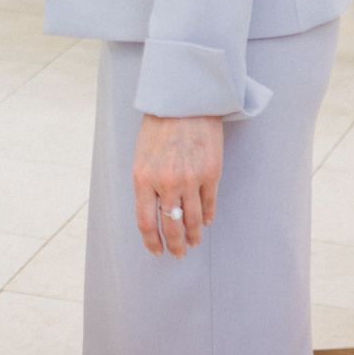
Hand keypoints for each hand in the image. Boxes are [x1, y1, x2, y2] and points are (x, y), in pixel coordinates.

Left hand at [132, 114, 223, 257]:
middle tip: (178, 253)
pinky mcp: (211, 173)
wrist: (184, 101)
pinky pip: (209, 204)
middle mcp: (166, 182)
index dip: (151, 242)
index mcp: (143, 178)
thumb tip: (153, 212)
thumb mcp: (141, 155)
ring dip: (193, 236)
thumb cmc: (158, 126)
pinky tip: (205, 223)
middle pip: (170, 226)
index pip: (145, 222)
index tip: (157, 252)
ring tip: (193, 242)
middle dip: (175, 245)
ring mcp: (190, 179)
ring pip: (193, 220)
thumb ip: (146, 184)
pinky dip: (207, 218)